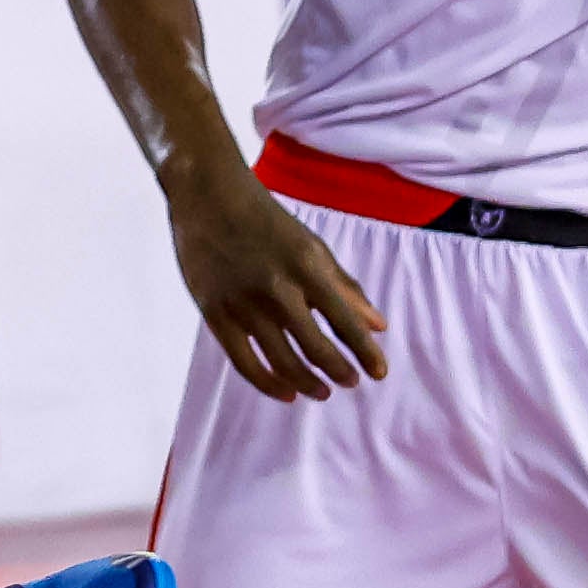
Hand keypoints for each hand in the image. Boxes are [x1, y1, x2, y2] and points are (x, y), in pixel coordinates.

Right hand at [168, 154, 392, 400]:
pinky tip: (286, 393)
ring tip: (323, 392)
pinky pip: (245, 362)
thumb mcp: (311, 246)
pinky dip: (268, 384)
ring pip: (282, 361)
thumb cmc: (265, 220)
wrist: (207, 195)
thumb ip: (344, 286)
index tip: (380, 373)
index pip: (344, 320)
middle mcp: (276, 287)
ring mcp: (243, 303)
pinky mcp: (215, 313)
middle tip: (352, 383)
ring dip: (307, 383)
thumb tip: (379, 325)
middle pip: (316, 347)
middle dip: (340, 371)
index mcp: (305, 265)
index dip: (365, 351)